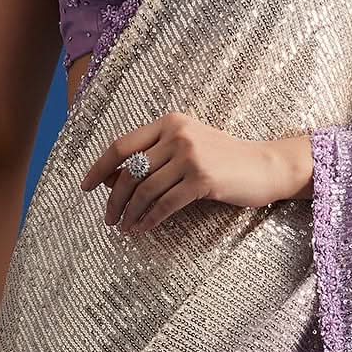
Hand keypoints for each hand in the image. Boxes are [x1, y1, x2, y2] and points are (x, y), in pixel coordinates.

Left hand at [79, 110, 310, 233]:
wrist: (264, 166)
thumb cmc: (224, 159)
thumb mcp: (188, 147)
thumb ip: (155, 156)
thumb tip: (114, 179)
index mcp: (170, 123)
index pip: (122, 145)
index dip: (100, 167)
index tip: (86, 186)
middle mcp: (177, 135)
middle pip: (130, 171)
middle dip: (114, 198)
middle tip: (108, 218)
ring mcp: (190, 156)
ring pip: (145, 190)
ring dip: (129, 213)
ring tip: (123, 228)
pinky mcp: (202, 179)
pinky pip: (165, 204)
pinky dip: (149, 219)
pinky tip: (142, 229)